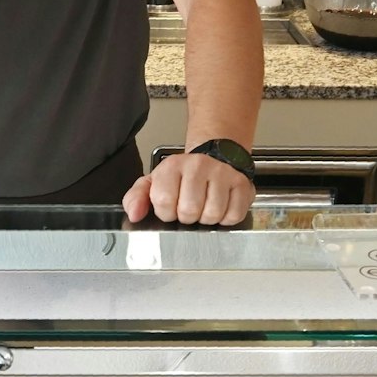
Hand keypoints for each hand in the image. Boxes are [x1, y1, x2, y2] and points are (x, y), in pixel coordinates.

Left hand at [122, 151, 254, 224]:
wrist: (213, 158)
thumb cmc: (181, 177)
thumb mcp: (153, 184)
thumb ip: (136, 198)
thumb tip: (135, 214)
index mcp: (172, 166)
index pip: (163, 202)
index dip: (166, 212)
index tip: (170, 207)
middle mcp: (198, 165)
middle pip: (189, 211)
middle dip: (187, 217)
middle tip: (189, 207)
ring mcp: (222, 173)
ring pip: (212, 214)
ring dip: (207, 218)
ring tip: (204, 206)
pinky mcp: (241, 183)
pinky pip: (233, 215)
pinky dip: (226, 218)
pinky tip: (221, 206)